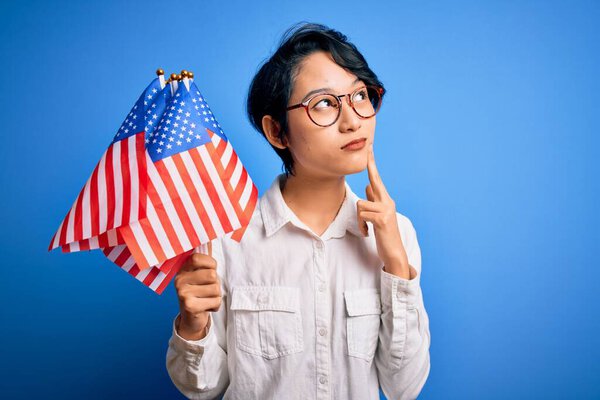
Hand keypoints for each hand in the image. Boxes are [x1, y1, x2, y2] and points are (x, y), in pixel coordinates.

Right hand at [173, 241, 221, 339]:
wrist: (191, 319)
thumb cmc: (199, 292)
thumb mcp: (200, 273)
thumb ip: (204, 257)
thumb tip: (210, 235)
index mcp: (182, 269)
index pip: (198, 257)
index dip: (210, 265)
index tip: (207, 271)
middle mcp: (179, 280)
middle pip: (211, 274)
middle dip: (215, 283)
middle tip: (206, 290)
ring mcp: (182, 293)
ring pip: (215, 288)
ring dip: (216, 295)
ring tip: (206, 299)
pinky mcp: (189, 306)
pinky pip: (216, 301)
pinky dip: (215, 305)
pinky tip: (206, 307)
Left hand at [357, 144, 411, 278]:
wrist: (394, 252)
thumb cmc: (384, 233)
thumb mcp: (378, 215)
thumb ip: (374, 201)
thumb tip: (367, 186)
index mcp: (385, 200)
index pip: (377, 180)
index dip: (372, 165)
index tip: (369, 149)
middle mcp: (388, 202)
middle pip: (375, 181)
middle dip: (371, 165)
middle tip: (368, 148)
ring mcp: (386, 210)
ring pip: (361, 204)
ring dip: (359, 218)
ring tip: (366, 228)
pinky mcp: (382, 219)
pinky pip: (362, 215)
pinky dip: (362, 225)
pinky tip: (368, 232)